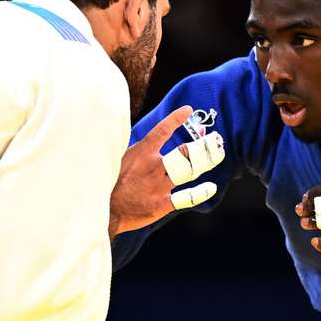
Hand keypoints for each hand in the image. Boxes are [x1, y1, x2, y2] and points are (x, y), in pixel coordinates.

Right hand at [109, 106, 220, 238]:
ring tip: (219, 153)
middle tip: (217, 139)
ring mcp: (160, 184)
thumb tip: (138, 140)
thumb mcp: (115, 159)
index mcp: (141, 152)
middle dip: (204, 145)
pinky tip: (212, 188)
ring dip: (206, 161)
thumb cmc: (106, 183)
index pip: (162, 130)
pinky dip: (200, 193)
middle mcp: (154, 166)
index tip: (188, 110)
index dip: (176, 119)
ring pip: (189, 170)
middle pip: (185, 152)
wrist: (101, 209)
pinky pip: (186, 197)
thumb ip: (131, 151)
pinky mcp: (162, 204)